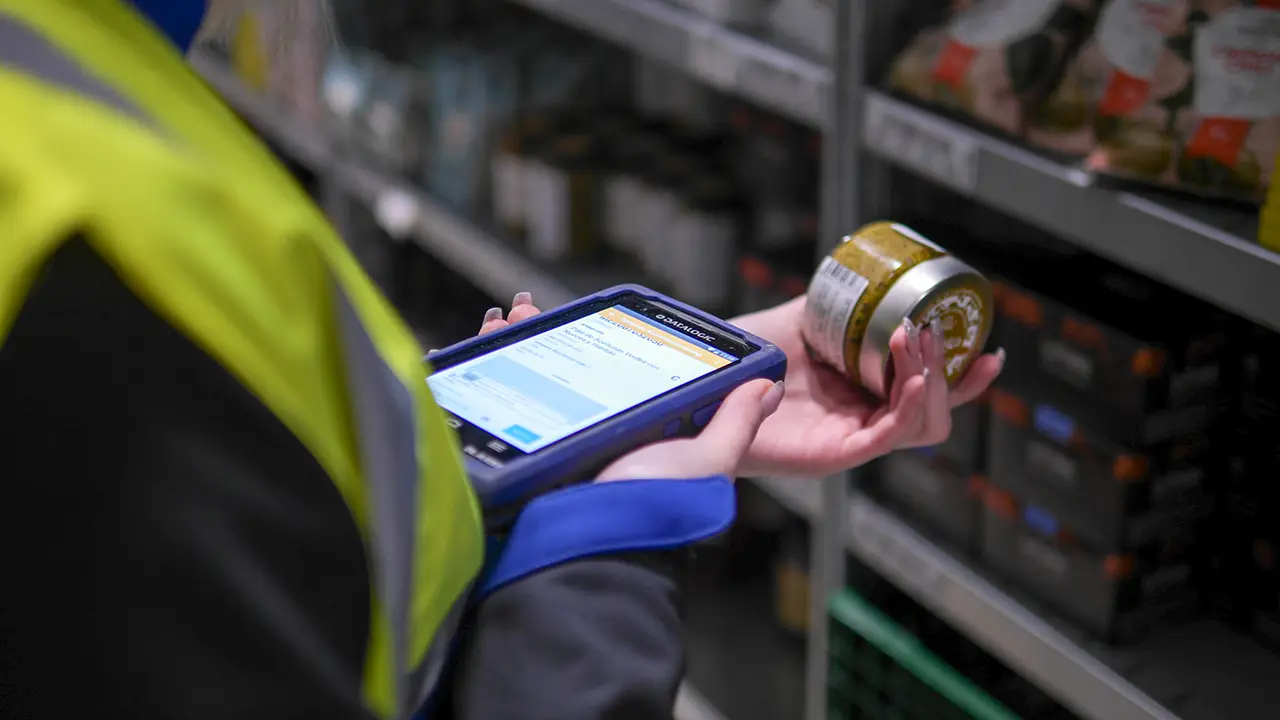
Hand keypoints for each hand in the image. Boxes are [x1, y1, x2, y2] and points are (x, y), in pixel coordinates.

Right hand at [471, 293, 784, 481]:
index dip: (597, 339)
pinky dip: (487, 365)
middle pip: (557, 370)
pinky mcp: (514, 451)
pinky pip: (497, 399)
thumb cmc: (652, 505)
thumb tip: (765, 388)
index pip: (611, 373)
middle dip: (542, 334)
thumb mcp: (705, 461)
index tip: (587, 314)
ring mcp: (546, 445)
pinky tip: (485, 340)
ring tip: (508, 316)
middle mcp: (586, 438)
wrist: (596, 538)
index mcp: (632, 435)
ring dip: (512, 341)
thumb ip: (734, 425)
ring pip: (522, 377)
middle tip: (530, 308)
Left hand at [730, 296, 1003, 478]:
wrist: (704, 379)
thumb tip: (869, 279)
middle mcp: (863, 422)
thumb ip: (835, 307)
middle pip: (935, 411)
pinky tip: (915, 378)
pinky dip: (908, 408)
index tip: (990, 348)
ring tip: (917, 343)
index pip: (929, 393)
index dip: (964, 376)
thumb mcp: (801, 322)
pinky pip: (886, 438)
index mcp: (864, 396)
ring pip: (921, 425)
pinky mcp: (833, 455)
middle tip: (935, 333)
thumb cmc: (747, 360)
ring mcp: (850, 441)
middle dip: (949, 372)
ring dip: (930, 382)